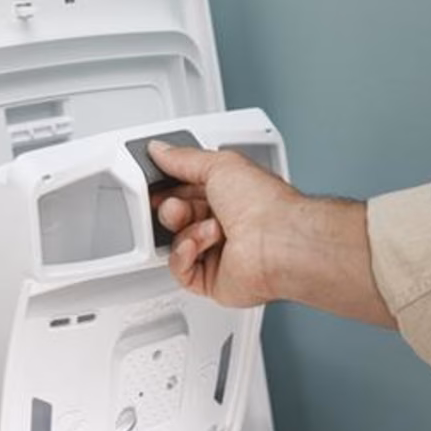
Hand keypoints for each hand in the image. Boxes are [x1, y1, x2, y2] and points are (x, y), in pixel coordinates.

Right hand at [147, 141, 396, 327]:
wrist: (278, 242)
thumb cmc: (263, 204)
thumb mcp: (219, 164)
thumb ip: (183, 158)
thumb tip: (160, 150)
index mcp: (230, 194)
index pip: (187, 191)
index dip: (168, 188)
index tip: (152, 184)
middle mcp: (226, 224)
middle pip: (179, 218)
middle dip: (173, 210)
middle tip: (178, 208)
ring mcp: (220, 253)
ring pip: (177, 243)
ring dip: (186, 232)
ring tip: (208, 228)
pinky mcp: (213, 280)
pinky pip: (180, 270)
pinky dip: (184, 256)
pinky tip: (200, 246)